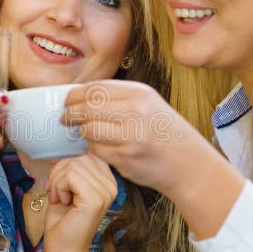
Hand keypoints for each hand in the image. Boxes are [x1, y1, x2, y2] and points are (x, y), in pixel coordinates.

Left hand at [43, 154, 116, 251]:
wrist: (63, 251)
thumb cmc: (62, 222)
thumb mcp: (65, 187)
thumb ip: (69, 167)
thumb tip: (62, 149)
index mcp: (107, 180)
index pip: (87, 153)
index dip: (67, 163)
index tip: (58, 183)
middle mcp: (111, 185)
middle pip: (80, 156)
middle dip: (59, 171)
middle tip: (55, 193)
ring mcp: (105, 192)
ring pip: (73, 164)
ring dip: (57, 180)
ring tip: (59, 198)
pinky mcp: (95, 199)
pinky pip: (71, 175)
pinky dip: (58, 186)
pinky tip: (62, 202)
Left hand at [60, 81, 195, 196]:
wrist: (188, 163)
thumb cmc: (163, 132)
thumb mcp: (147, 104)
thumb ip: (117, 98)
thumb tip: (79, 96)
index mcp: (140, 93)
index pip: (96, 88)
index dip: (75, 95)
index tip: (67, 101)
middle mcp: (136, 111)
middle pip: (88, 107)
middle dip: (71, 113)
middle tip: (64, 118)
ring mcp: (132, 135)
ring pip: (89, 129)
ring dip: (80, 132)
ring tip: (80, 133)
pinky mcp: (126, 157)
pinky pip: (96, 150)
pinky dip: (92, 148)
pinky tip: (97, 146)